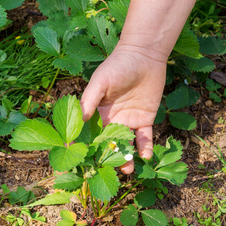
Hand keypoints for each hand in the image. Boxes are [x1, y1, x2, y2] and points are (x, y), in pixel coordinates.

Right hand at [81, 44, 166, 173]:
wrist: (144, 56)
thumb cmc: (118, 65)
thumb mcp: (100, 81)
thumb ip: (89, 101)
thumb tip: (80, 121)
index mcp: (97, 112)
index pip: (90, 134)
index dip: (87, 147)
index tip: (83, 161)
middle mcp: (112, 120)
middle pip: (108, 143)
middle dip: (108, 158)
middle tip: (109, 170)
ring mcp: (128, 121)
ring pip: (126, 144)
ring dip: (127, 158)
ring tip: (127, 169)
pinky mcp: (145, 120)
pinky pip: (144, 138)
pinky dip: (145, 148)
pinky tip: (145, 156)